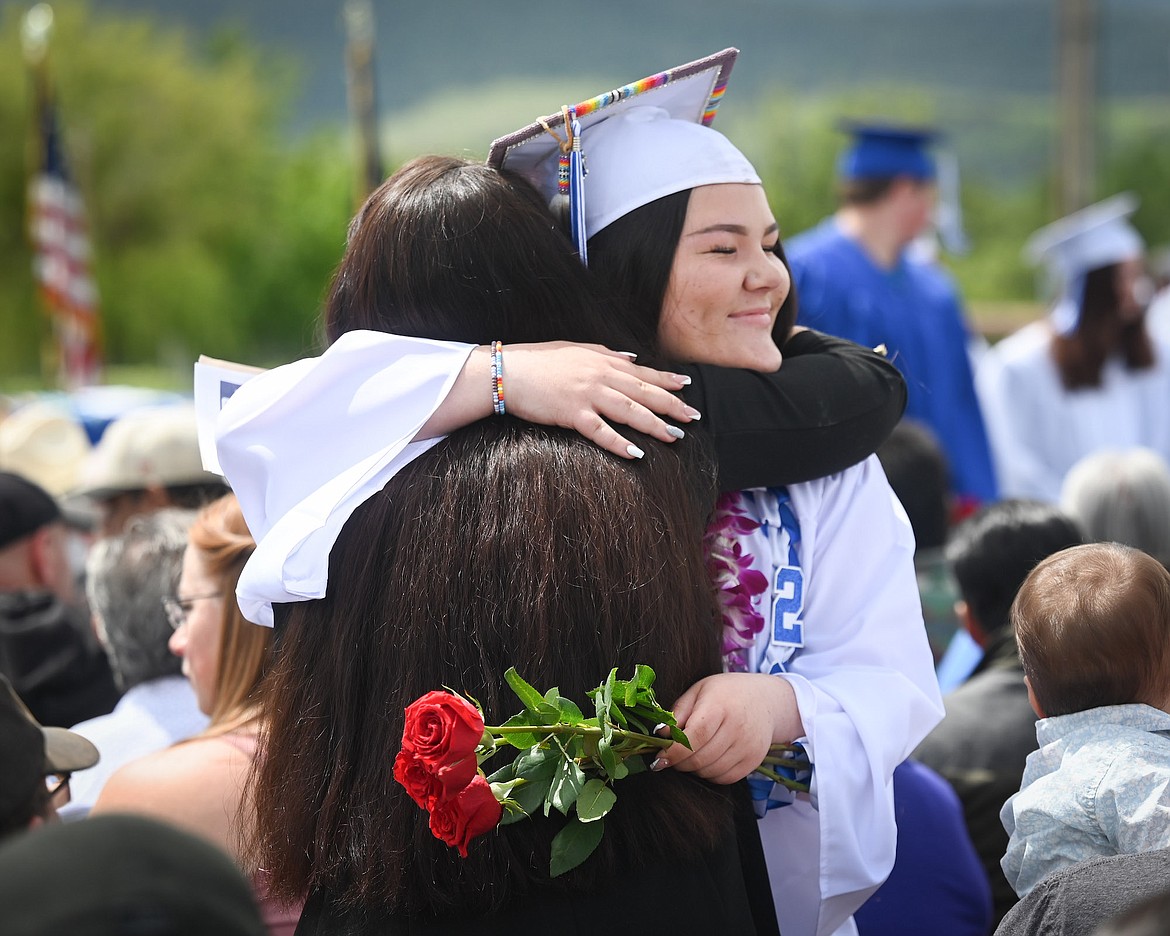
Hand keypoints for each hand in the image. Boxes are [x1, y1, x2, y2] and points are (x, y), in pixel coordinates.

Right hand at [503, 342, 700, 458]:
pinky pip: (601, 431)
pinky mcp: (572, 413)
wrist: (507, 372)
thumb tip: (631, 357)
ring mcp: (587, 394)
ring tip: (675, 437)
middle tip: (693, 418)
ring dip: (654, 425)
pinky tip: (636, 454)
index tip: (688, 387)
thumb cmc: (538, 360)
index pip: (642, 372)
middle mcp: (600, 376)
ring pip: (630, 411)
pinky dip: (619, 443)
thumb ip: (606, 353)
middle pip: (644, 393)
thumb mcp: (575, 349)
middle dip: (671, 405)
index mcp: (602, 360)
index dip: (667, 381)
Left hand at [652, 673, 803, 784]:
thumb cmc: (726, 693)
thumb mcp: (699, 690)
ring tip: (689, 755)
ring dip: (693, 769)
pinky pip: (724, 778)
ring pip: (710, 771)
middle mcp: (737, 728)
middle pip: (701, 758)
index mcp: (720, 706)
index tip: (659, 759)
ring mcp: (748, 746)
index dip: (674, 752)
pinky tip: (706, 760)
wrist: (766, 700)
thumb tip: (661, 735)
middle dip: (679, 763)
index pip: (695, 737)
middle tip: (670, 758)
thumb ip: (678, 712)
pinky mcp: (754, 760)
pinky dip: (709, 774)